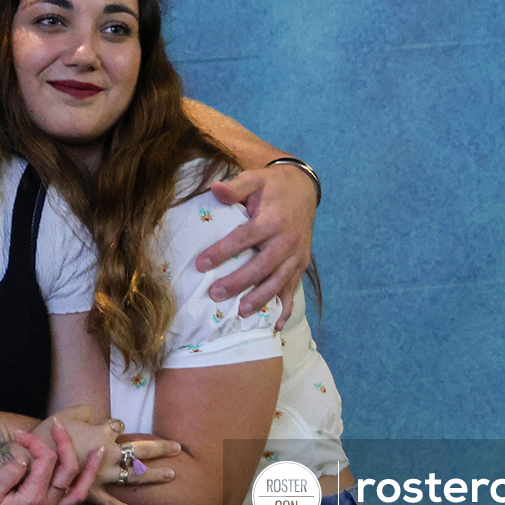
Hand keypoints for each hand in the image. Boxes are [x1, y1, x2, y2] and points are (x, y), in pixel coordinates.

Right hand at [0, 426, 99, 504]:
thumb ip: (8, 472)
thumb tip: (24, 456)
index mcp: (32, 498)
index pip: (46, 459)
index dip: (35, 441)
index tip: (20, 435)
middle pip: (68, 469)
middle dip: (65, 443)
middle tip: (58, 425)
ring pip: (79, 489)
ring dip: (89, 469)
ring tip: (97, 452)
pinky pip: (73, 501)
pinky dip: (82, 486)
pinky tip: (83, 477)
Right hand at [38, 410, 179, 504]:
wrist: (33, 460)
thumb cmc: (47, 435)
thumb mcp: (65, 415)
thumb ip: (83, 411)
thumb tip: (92, 412)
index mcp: (101, 434)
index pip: (118, 426)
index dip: (118, 425)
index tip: (117, 426)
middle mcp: (108, 454)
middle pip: (140, 449)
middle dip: (160, 447)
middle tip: (177, 446)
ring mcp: (102, 475)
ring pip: (134, 476)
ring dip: (154, 475)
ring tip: (172, 474)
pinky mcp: (91, 493)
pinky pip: (111, 504)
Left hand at [195, 165, 316, 328]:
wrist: (304, 189)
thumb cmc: (272, 186)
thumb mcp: (253, 179)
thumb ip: (234, 187)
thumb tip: (213, 188)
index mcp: (273, 219)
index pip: (243, 238)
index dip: (221, 252)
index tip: (200, 264)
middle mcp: (287, 240)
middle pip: (262, 265)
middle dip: (238, 282)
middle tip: (215, 295)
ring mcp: (297, 255)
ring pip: (278, 281)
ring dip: (260, 298)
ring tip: (241, 312)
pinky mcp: (301, 264)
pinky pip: (294, 288)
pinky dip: (286, 308)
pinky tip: (277, 326)